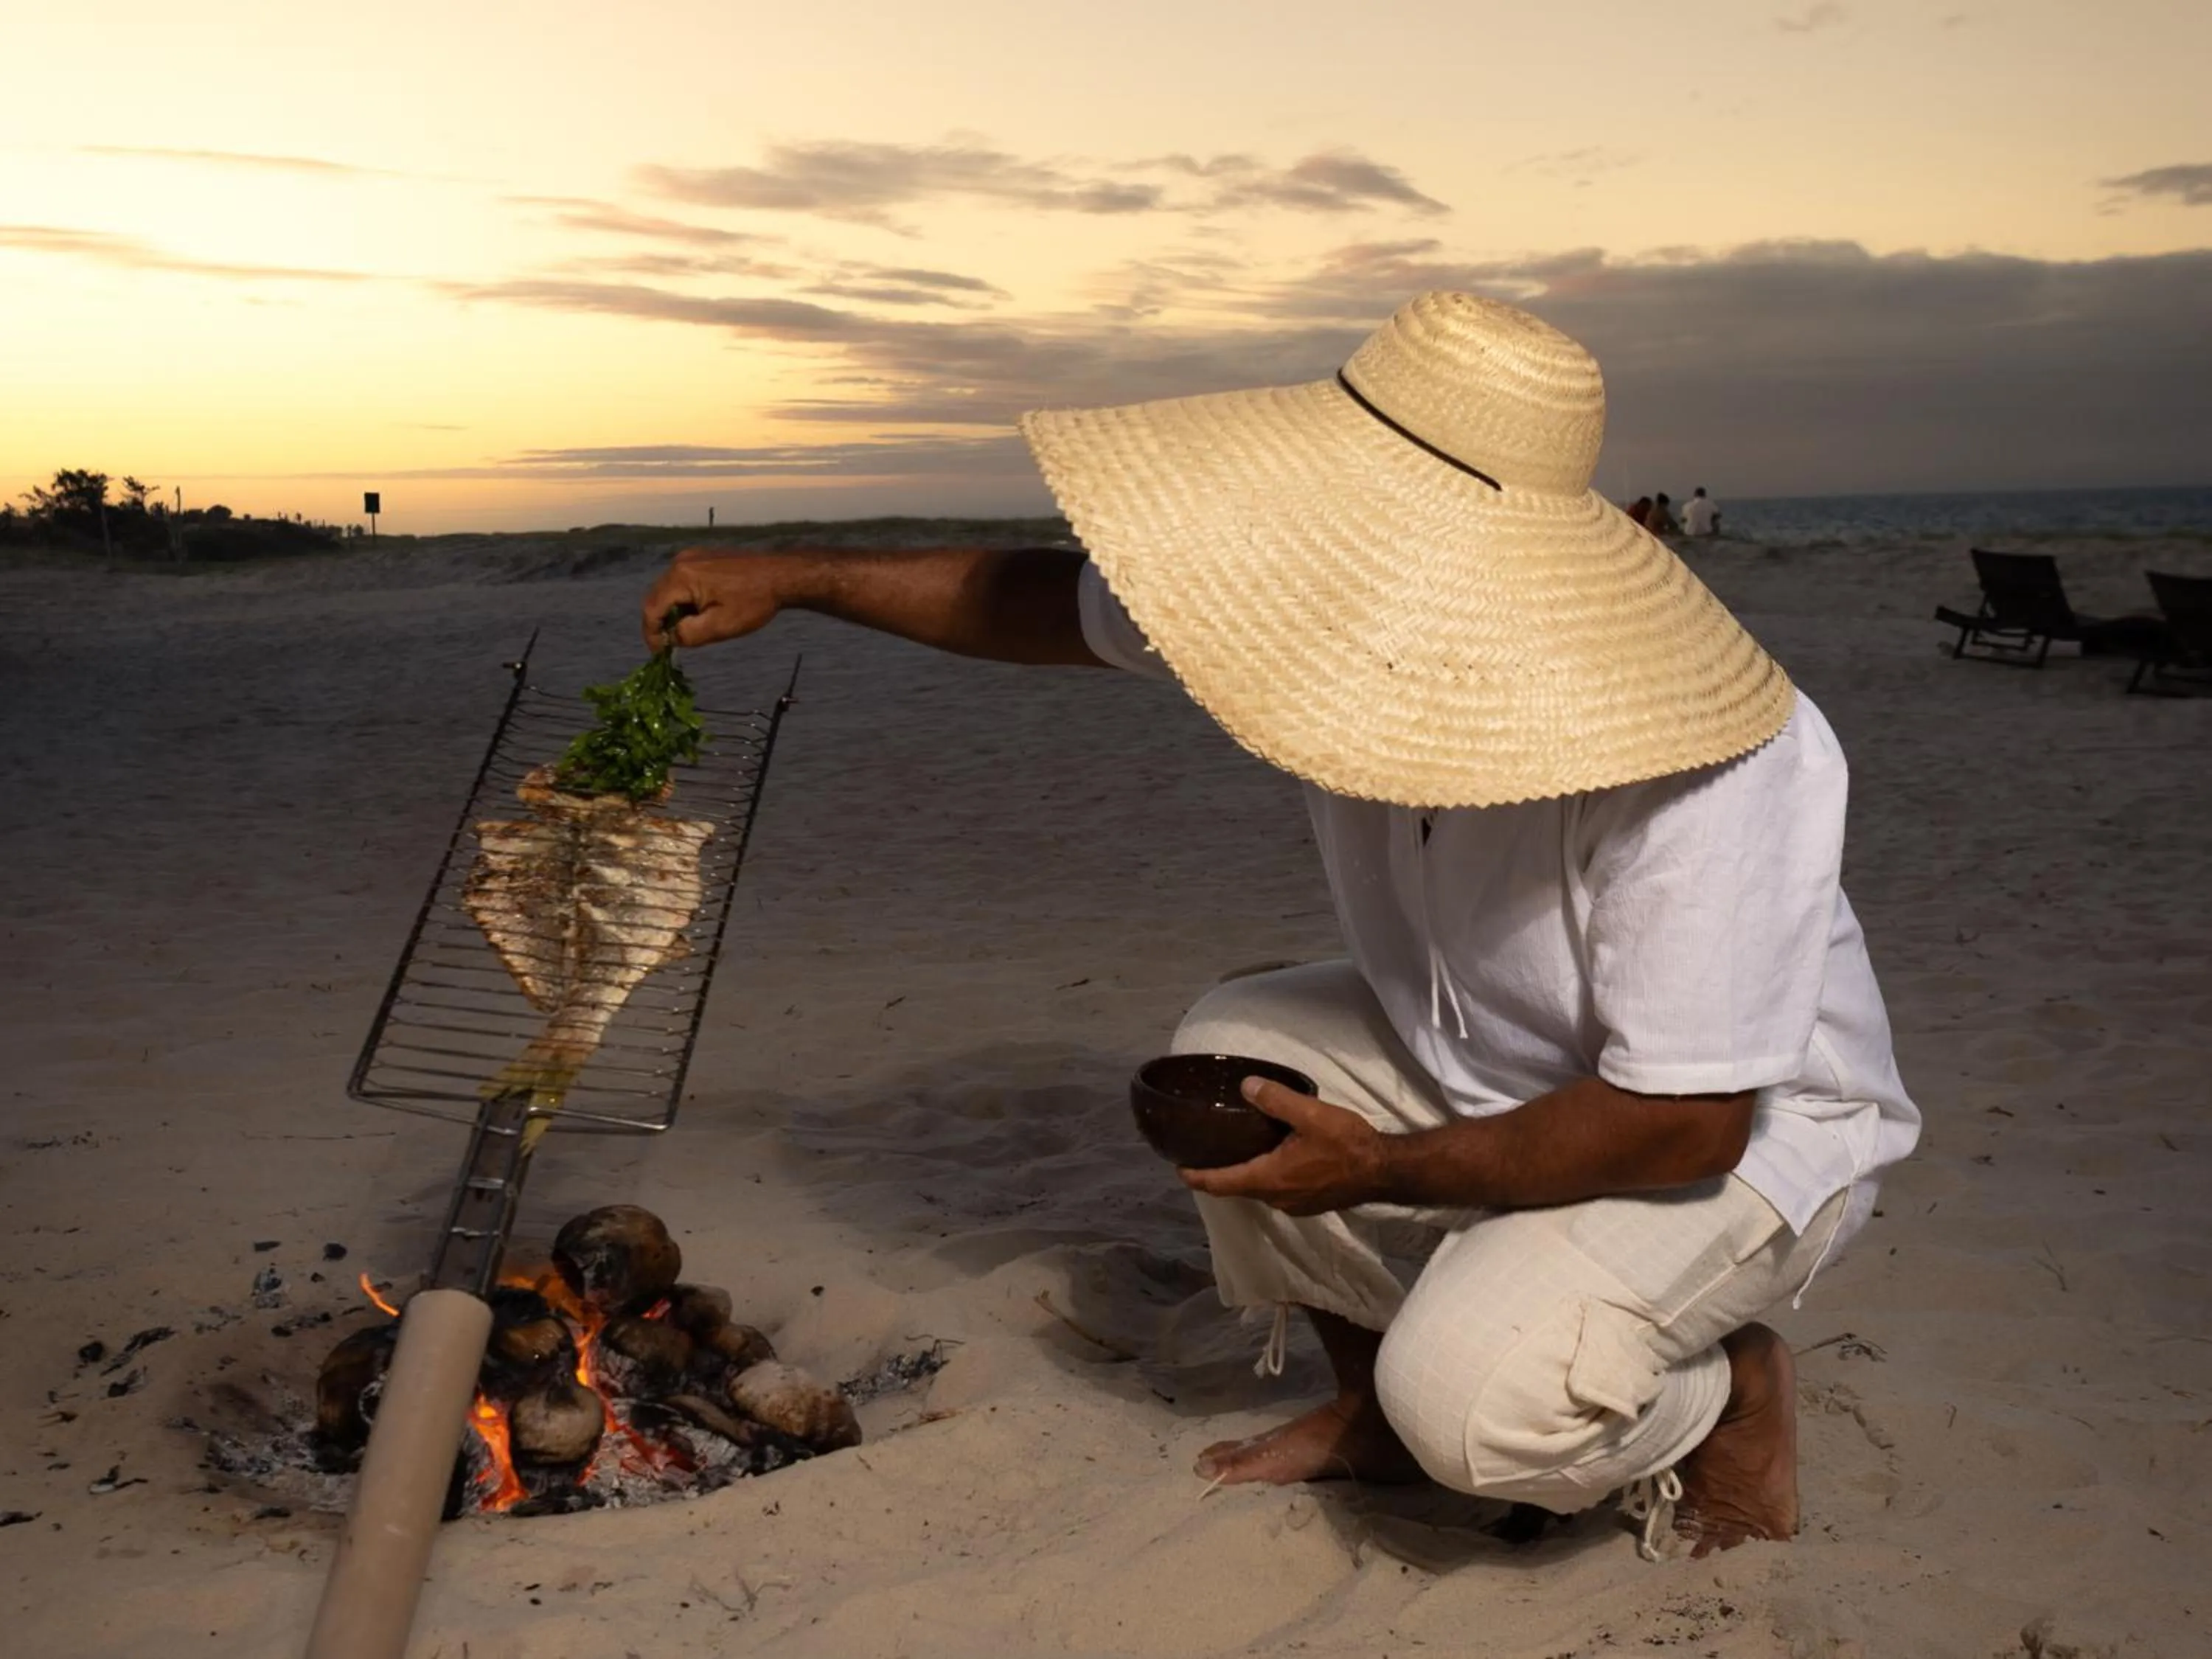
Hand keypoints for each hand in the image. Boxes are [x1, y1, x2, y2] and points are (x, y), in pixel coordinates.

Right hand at [640, 549, 788, 649]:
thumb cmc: (753, 602)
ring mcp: (691, 557)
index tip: (660, 652)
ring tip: (692, 629)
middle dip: (661, 623)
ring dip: (674, 611)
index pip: (651, 609)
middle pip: (656, 597)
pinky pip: (682, 582)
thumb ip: (688, 635)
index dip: (651, 634)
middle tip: (674, 644)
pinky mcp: (701, 558)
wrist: (781, 575)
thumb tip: (670, 638)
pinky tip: (702, 611)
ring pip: (668, 590)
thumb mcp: (720, 627)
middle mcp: (680, 562)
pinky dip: (684, 600)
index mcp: (681, 576)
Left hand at [1179, 1078, 1393, 1216]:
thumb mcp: (1310, 1114)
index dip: (1197, 1177)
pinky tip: (1271, 1158)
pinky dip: (1265, 1177)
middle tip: (1204, 1153)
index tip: (1178, 1168)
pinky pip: (1277, 1191)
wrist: (1384, 1171)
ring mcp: (1294, 1204)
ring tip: (1234, 1152)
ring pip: (1258, 1190)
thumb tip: (1246, 1086)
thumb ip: (1276, 1100)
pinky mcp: (1310, 1203)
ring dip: (1244, 1175)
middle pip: (1237, 1188)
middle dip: (1218, 1174)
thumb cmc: (1347, 1144)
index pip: (1221, 1183)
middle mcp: (1276, 1198)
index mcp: (1269, 1179)